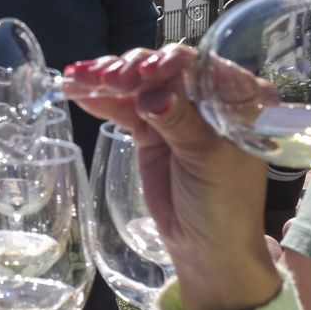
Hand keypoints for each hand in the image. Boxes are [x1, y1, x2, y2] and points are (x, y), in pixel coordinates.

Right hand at [65, 45, 280, 309]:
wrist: (205, 246)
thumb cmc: (224, 202)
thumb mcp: (208, 159)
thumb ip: (181, 121)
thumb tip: (151, 92)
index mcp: (236, 97)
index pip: (201, 67)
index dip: (168, 63)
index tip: (142, 73)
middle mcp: (204, 97)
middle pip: (162, 69)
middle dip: (130, 69)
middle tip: (106, 79)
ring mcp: (173, 111)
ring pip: (137, 84)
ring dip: (105, 79)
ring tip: (77, 79)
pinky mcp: (147, 128)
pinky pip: (121, 106)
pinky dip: (98, 98)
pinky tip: (74, 89)